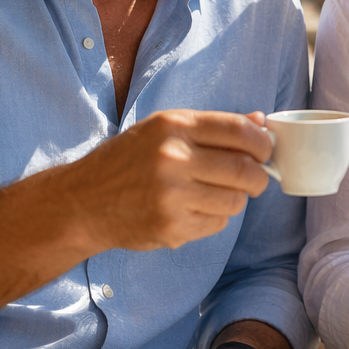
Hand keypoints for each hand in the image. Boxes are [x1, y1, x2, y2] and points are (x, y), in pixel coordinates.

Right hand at [62, 109, 273, 253]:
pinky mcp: (170, 227)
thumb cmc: (127, 161)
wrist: (82, 202)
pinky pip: (216, 224)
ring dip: (236, 199)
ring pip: (235, 201)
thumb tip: (260, 121)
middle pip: (245, 170)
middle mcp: (173, 158)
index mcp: (174, 126)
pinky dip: (214, 218)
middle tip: (255, 179)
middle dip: (259, 176)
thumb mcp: (164, 129)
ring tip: (216, 194)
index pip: (240, 131)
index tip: (265, 150)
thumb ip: (213, 126)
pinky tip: (193, 210)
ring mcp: (171, 196)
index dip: (263, 142)